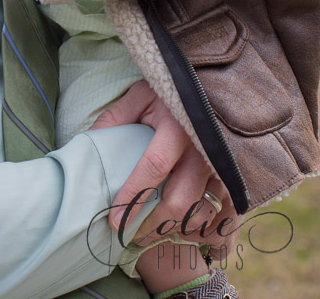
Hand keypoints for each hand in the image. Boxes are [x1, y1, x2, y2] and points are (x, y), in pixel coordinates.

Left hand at [91, 80, 237, 258]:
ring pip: (202, 212)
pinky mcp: (234, 175)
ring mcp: (222, 163)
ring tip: (153, 232)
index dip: (133, 196)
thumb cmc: (167, 94)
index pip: (154, 166)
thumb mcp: (139, 97)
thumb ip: (114, 120)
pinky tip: (186, 231)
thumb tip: (85, 147)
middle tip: (130, 233)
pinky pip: (226, 214)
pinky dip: (207, 230)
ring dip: (176, 229)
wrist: (207, 85)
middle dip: (152, 224)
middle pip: (181, 199)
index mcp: (177, 125)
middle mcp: (203, 147)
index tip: (114, 220)